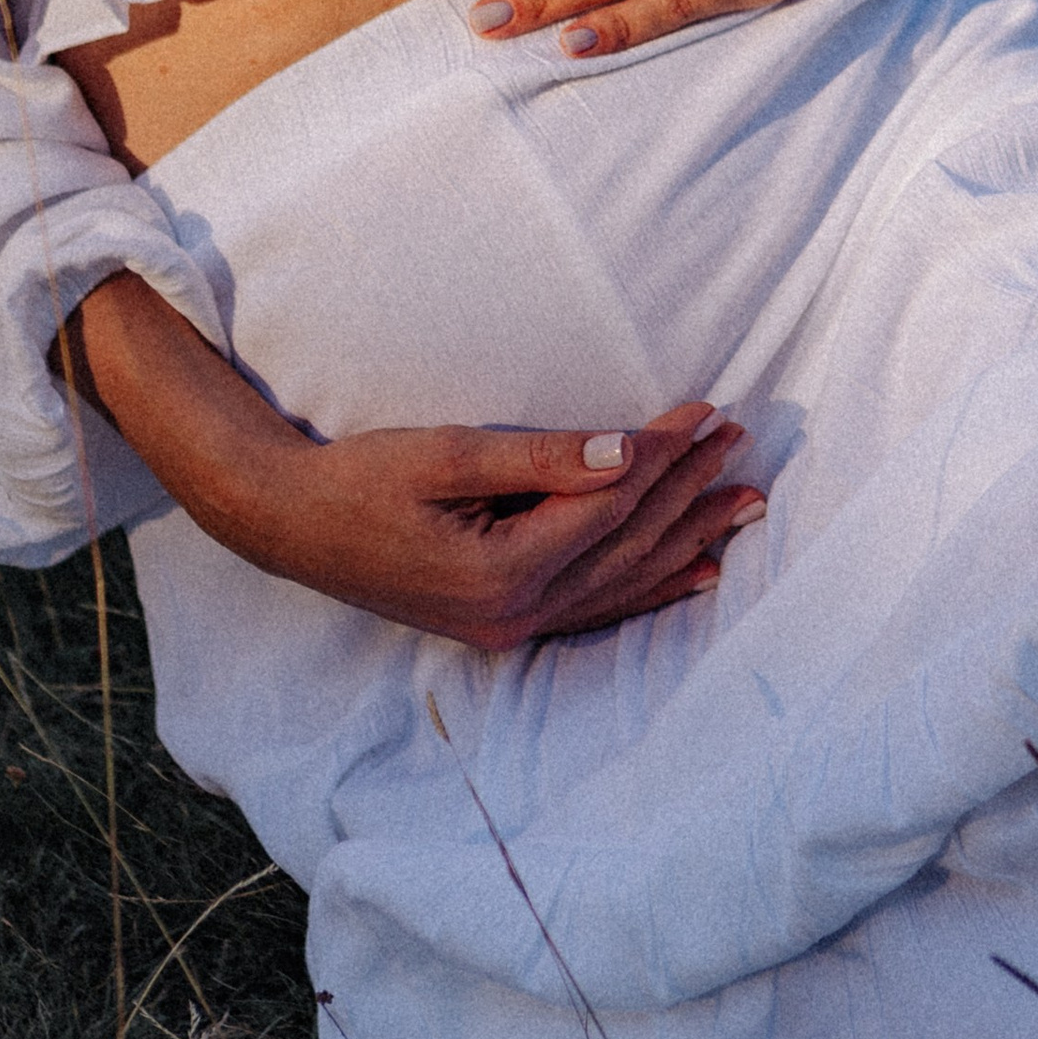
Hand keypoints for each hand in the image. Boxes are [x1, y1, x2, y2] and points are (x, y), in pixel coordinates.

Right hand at [68, 277, 762, 648]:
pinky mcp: (504, 625)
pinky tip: (694, 573)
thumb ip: (539, 458)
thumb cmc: (361, 478)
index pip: (610, 504)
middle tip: (744, 445)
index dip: (664, 454)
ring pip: (623, 582)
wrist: (291, 525)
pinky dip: (650, 587)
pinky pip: (597, 609)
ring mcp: (511, 627)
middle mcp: (516, 613)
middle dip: (690, 492)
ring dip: (688, 540)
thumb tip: (623, 452)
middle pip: (628, 546)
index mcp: (503, 571)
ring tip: (746, 507)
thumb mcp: (445, 452)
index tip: (708, 410)